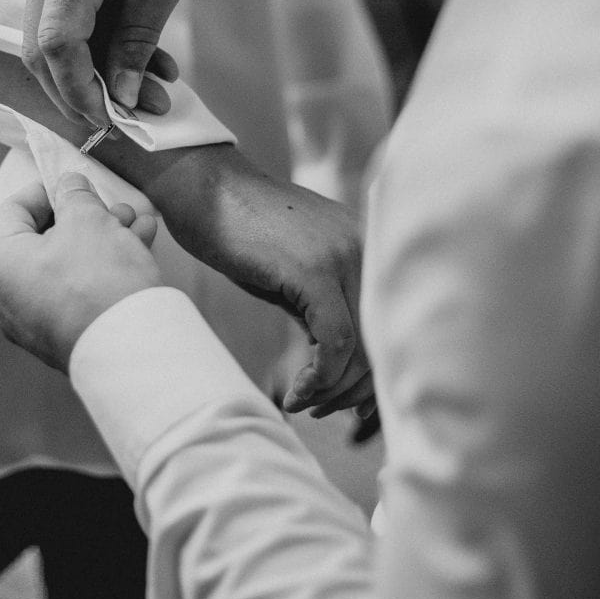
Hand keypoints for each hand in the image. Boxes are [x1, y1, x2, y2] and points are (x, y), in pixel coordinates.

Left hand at [0, 173, 162, 371]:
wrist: (129, 347)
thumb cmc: (97, 277)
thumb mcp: (86, 219)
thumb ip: (74, 195)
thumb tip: (69, 186)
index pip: (12, 212)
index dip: (44, 190)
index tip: (71, 181)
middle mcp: (8, 298)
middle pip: (43, 241)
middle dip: (83, 216)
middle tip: (111, 205)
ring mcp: (35, 323)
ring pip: (67, 266)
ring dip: (102, 238)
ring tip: (135, 222)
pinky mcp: (65, 337)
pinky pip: (79, 291)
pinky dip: (103, 268)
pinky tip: (138, 246)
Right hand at [23, 0, 217, 124]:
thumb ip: (135, 44)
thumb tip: (117, 99)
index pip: (54, 45)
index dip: (78, 91)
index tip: (112, 122)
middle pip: (42, 51)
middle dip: (84, 91)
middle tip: (132, 118)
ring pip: (58, 43)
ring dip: (102, 74)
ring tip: (157, 94)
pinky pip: (74, 25)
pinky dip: (107, 50)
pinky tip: (152, 67)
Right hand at [144, 145, 373, 419]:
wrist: (204, 188)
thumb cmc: (243, 231)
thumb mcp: (299, 270)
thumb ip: (331, 308)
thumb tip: (348, 370)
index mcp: (371, 245)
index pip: (395, 324)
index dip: (379, 376)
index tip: (354, 406)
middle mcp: (369, 247)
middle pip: (386, 341)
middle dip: (356, 390)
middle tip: (325, 410)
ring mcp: (344, 256)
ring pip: (363, 349)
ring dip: (334, 391)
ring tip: (306, 402)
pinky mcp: (313, 271)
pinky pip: (334, 343)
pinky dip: (318, 379)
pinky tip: (296, 392)